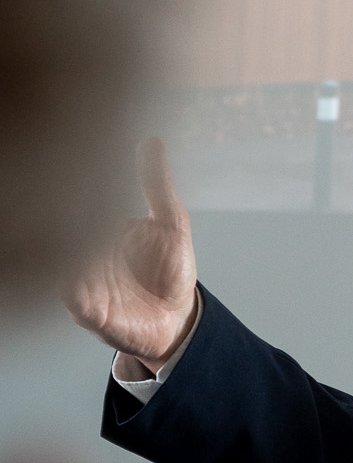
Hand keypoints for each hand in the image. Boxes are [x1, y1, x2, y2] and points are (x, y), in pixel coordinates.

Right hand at [63, 138, 197, 370]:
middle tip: (74, 198)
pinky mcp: (91, 311)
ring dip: (68, 248)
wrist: (179, 320)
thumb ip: (158, 185)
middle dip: (65, 215)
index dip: (77, 186)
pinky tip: (77, 270)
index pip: (82, 204)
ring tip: (80, 233)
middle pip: (65, 231)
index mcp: (101, 230)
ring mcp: (85, 282)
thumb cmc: (168, 270)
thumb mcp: (170, 223)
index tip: (75, 165)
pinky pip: (72, 295)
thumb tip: (151, 141)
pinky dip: (71, 282)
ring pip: (62, 260)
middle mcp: (87, 255)